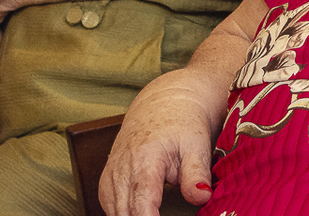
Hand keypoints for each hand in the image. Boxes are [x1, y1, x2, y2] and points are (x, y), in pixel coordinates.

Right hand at [100, 68, 217, 215]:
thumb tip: (201, 197)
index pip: (141, 202)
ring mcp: (111, 174)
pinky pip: (109, 206)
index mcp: (145, 159)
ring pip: (114, 212)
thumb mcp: (197, 145)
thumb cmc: (182, 124)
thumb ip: (197, 173)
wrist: (163, 104)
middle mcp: (122, 168)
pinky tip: (138, 214)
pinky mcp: (107, 180)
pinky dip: (122, 214)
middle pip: (125, 212)